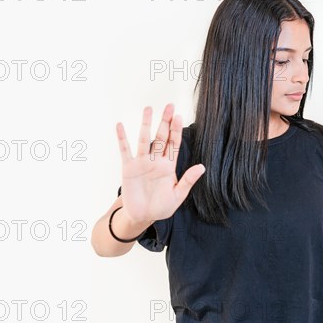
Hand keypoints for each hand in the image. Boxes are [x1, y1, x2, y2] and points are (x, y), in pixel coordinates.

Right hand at [116, 103, 205, 223]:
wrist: (142, 216)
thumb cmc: (161, 207)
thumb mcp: (178, 195)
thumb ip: (188, 180)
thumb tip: (202, 167)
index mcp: (169, 166)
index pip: (174, 144)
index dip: (176, 130)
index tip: (179, 117)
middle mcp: (155, 161)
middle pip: (161, 137)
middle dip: (165, 122)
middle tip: (169, 105)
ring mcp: (142, 162)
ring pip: (144, 139)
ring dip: (146, 124)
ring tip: (148, 108)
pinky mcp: (128, 168)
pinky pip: (125, 150)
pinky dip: (122, 138)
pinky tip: (120, 125)